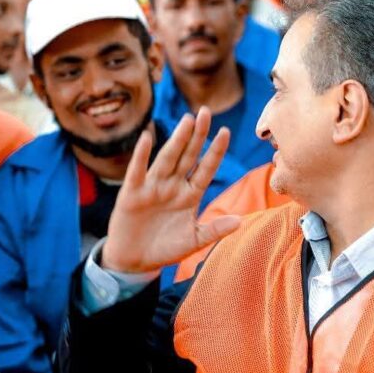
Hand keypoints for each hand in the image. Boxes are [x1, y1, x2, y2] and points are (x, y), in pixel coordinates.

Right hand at [102, 107, 241, 273]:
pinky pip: (138, 171)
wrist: (133, 261)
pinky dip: (141, 155)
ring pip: (167, 158)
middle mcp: (173, 186)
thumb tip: (240, 221)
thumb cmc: (165, 249)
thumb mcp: (193, 241)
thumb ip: (215, 230)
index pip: (205, 168)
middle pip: (188, 156)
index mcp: (190, 195)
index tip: (226, 131)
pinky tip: (146, 138)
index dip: (215, 151)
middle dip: (197, 135)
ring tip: (186, 120)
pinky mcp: (132, 193)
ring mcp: (153, 187)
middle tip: (205, 111)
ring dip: (177, 139)